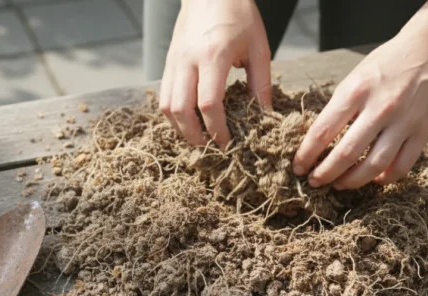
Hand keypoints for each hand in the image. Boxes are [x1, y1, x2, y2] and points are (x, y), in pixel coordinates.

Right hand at [159, 0, 271, 148]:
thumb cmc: (240, 16)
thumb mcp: (259, 48)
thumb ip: (260, 84)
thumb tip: (264, 117)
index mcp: (213, 56)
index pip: (209, 104)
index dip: (217, 130)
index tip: (227, 143)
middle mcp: (187, 60)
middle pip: (180, 110)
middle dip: (194, 135)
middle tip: (209, 148)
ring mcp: (173, 61)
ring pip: (166, 106)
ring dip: (180, 128)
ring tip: (198, 138)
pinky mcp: (167, 62)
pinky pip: (163, 95)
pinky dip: (173, 114)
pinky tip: (188, 120)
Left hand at [292, 25, 427, 189]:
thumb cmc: (386, 64)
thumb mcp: (354, 77)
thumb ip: (339, 108)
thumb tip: (317, 141)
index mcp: (356, 91)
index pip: (322, 131)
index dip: (306, 154)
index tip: (297, 167)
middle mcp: (380, 108)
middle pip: (345, 154)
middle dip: (325, 174)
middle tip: (314, 181)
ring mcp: (404, 122)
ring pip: (373, 166)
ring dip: (351, 181)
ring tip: (339, 184)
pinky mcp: (423, 132)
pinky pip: (401, 166)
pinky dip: (384, 178)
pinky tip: (373, 178)